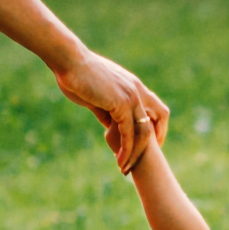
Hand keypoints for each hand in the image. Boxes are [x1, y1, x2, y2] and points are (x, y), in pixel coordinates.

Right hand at [54, 48, 169, 174]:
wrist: (69, 61)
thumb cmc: (77, 75)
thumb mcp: (96, 96)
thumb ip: (106, 111)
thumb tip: (110, 127)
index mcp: (133, 85)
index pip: (156, 108)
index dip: (156, 126)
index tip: (148, 143)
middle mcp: (137, 90)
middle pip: (159, 118)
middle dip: (154, 142)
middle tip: (143, 160)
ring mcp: (131, 96)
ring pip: (144, 131)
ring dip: (136, 153)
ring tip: (126, 168)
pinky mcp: (121, 104)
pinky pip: (129, 133)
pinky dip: (126, 149)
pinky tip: (119, 160)